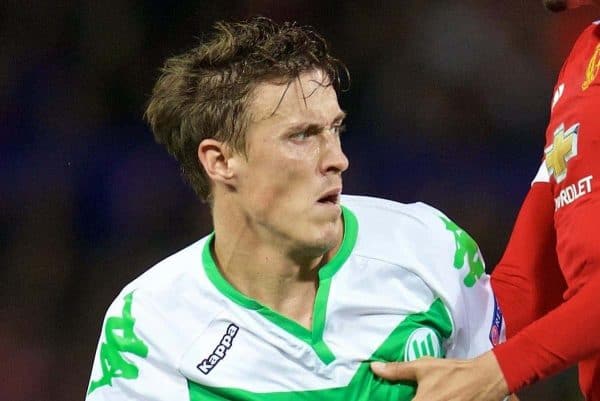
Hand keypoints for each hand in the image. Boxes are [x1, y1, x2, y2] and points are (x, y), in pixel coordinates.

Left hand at [370, 351, 509, 400]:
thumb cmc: (451, 372)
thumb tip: (374, 368)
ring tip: (419, 396)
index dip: (392, 400)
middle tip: (411, 394)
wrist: (484, 379)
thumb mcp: (423, 367)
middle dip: (407, 400)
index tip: (384, 397)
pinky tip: (426, 398)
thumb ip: (398, 370)